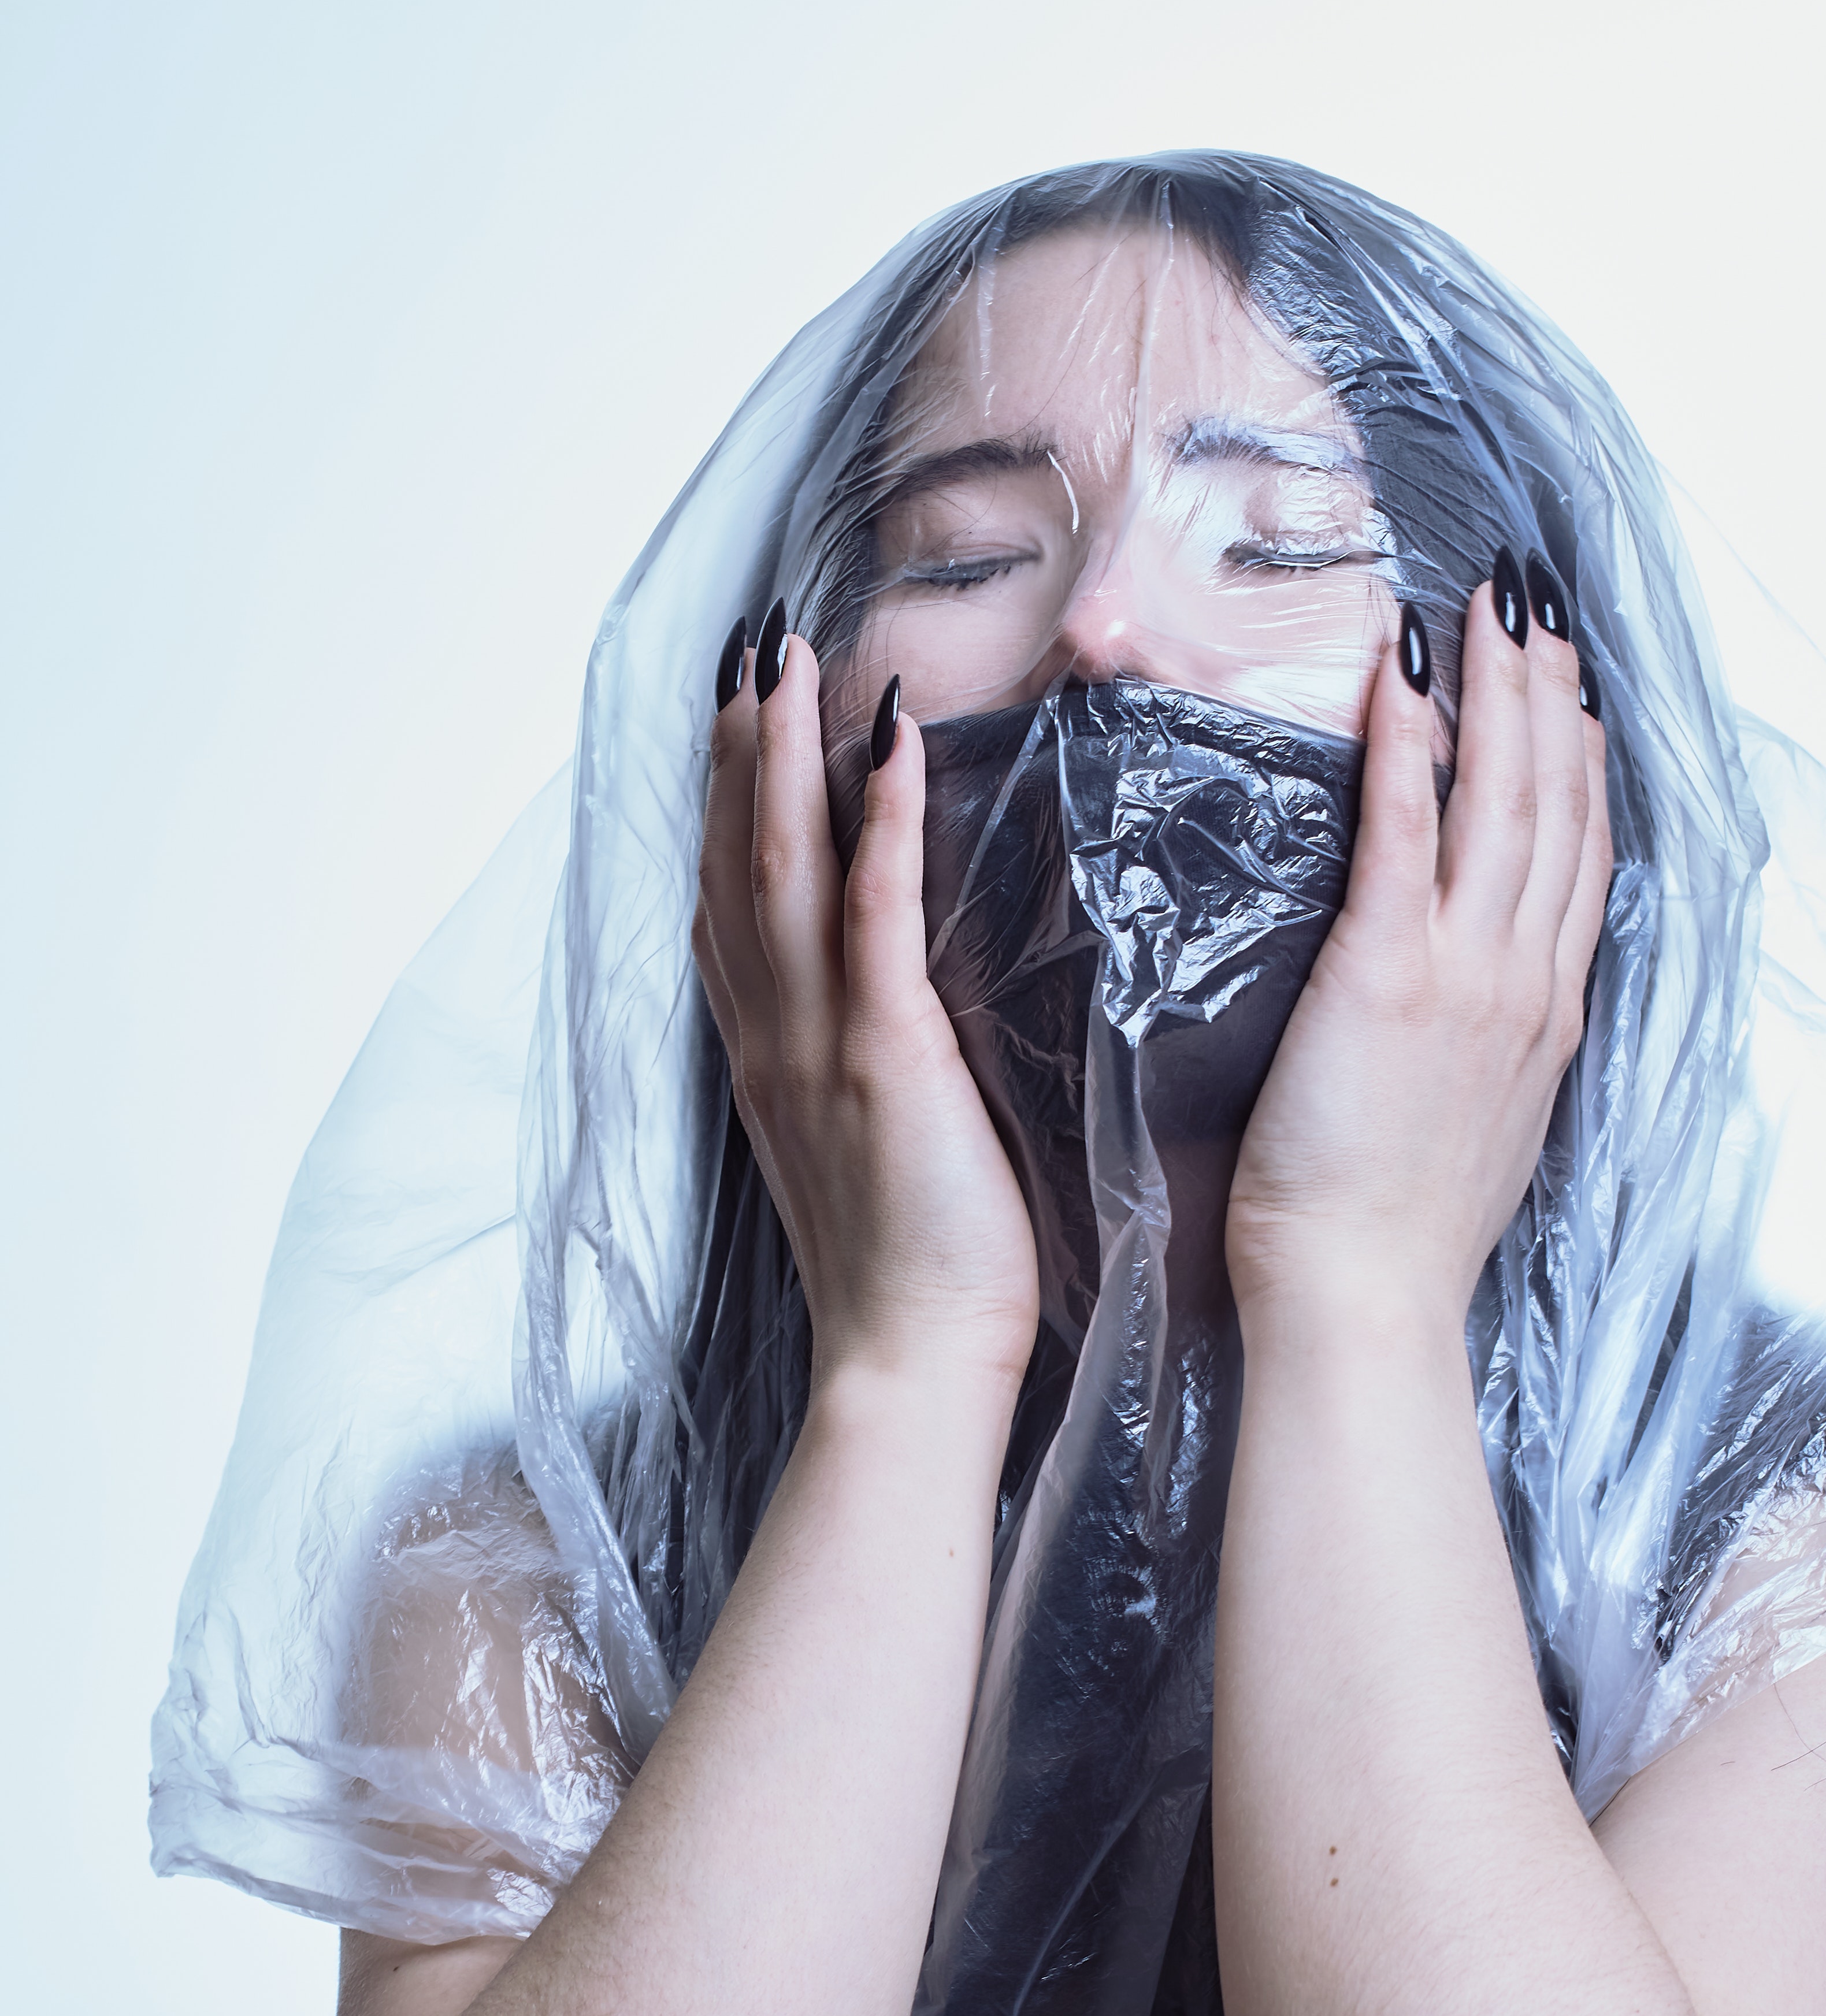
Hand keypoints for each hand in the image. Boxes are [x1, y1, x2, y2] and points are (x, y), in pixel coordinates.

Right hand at [692, 635, 1040, 1398]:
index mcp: (770, 1064)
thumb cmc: (911, 1277)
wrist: (907, 1365)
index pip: (730, 911)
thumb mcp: (867, 1156)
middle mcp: (775, 1041)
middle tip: (744, 650)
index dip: (724, 811)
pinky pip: (872, 917)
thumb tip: (881, 1030)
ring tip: (789, 660)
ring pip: (783, 872)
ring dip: (783, 757)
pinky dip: (874, 823)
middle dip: (737, 752)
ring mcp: (819, 1046)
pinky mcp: (884, 1059)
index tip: (731, 723)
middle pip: (738, 867)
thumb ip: (859, 1080)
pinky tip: (884, 744)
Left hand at [1225, 559, 1611, 1328]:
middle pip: (1557, 813)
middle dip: (1551, 700)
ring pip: (1503, 803)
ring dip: (1497, 694)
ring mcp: (1467, 976)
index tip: (1574, 699)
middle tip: (1536, 612)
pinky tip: (1404, 675)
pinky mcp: (1388, 975)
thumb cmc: (1393, 1242)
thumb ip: (1482, 1063)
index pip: (1579, 868)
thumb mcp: (1470, 1138)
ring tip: (1486, 610)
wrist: (1365, 1301)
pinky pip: (1406, 833)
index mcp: (1542, 1025)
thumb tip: (1471, 1026)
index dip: (1582, 771)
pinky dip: (1409, 745)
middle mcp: (1523, 986)